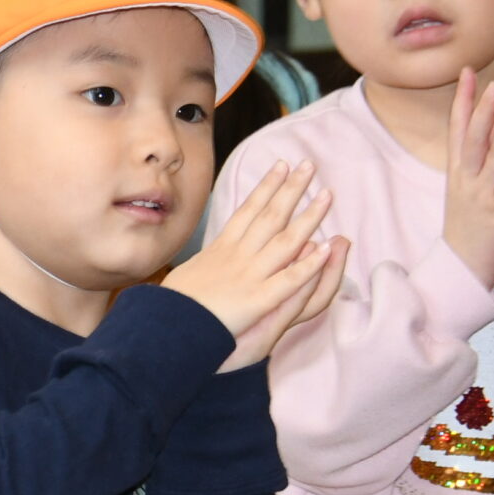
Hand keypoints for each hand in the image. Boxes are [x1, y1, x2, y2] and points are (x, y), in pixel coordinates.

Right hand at [164, 160, 347, 371]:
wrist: (166, 328)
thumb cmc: (172, 305)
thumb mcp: (185, 274)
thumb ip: (203, 265)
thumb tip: (204, 261)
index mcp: (221, 249)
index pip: (248, 211)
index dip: (266, 187)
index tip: (281, 166)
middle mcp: (238, 256)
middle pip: (270, 217)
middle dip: (291, 190)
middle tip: (309, 166)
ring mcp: (250, 276)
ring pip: (285, 241)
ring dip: (308, 218)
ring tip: (327, 196)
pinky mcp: (258, 300)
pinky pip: (289, 280)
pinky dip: (309, 265)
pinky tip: (326, 249)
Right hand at [442, 68, 493, 288]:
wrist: (463, 267)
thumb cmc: (467, 228)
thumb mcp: (463, 191)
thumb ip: (471, 163)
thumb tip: (476, 137)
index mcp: (458, 174)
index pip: (458, 129)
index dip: (462, 100)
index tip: (466, 73)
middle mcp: (467, 179)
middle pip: (472, 136)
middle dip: (481, 107)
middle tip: (490, 80)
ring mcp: (483, 193)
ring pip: (491, 153)